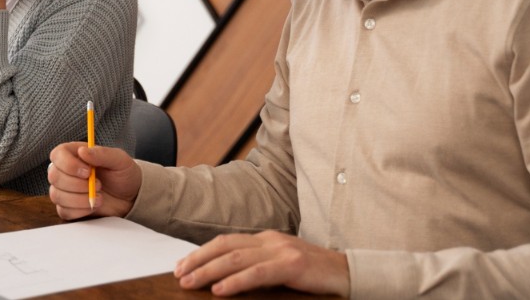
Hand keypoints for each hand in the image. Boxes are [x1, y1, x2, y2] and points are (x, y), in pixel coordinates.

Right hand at [47, 142, 141, 219]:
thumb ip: (102, 153)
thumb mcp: (119, 160)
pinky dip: (80, 210)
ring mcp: (64, 190)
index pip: (57, 155)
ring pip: (56, 195)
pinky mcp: (67, 207)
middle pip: (54, 176)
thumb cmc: (123, 174)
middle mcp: (65, 171)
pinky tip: (93, 206)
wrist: (130, 197)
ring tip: (99, 197)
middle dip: (77, 184)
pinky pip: (63, 211)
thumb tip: (83, 151)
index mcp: (73, 154)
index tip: (88, 172)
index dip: (69, 165)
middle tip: (99, 185)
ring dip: (79, 199)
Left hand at [175, 230, 349, 296]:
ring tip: (190, 282)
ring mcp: (282, 250)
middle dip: (197, 260)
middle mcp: (271, 240)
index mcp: (266, 239)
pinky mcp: (294, 264)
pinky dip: (236, 281)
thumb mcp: (281, 269)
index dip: (201, 253)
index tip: (181, 266)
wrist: (351, 275)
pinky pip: (258, 273)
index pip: (225, 242)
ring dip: (209, 271)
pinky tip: (220, 290)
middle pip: (224, 246)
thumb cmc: (315, 276)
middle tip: (178, 274)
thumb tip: (223, 282)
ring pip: (236, 258)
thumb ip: (257, 270)